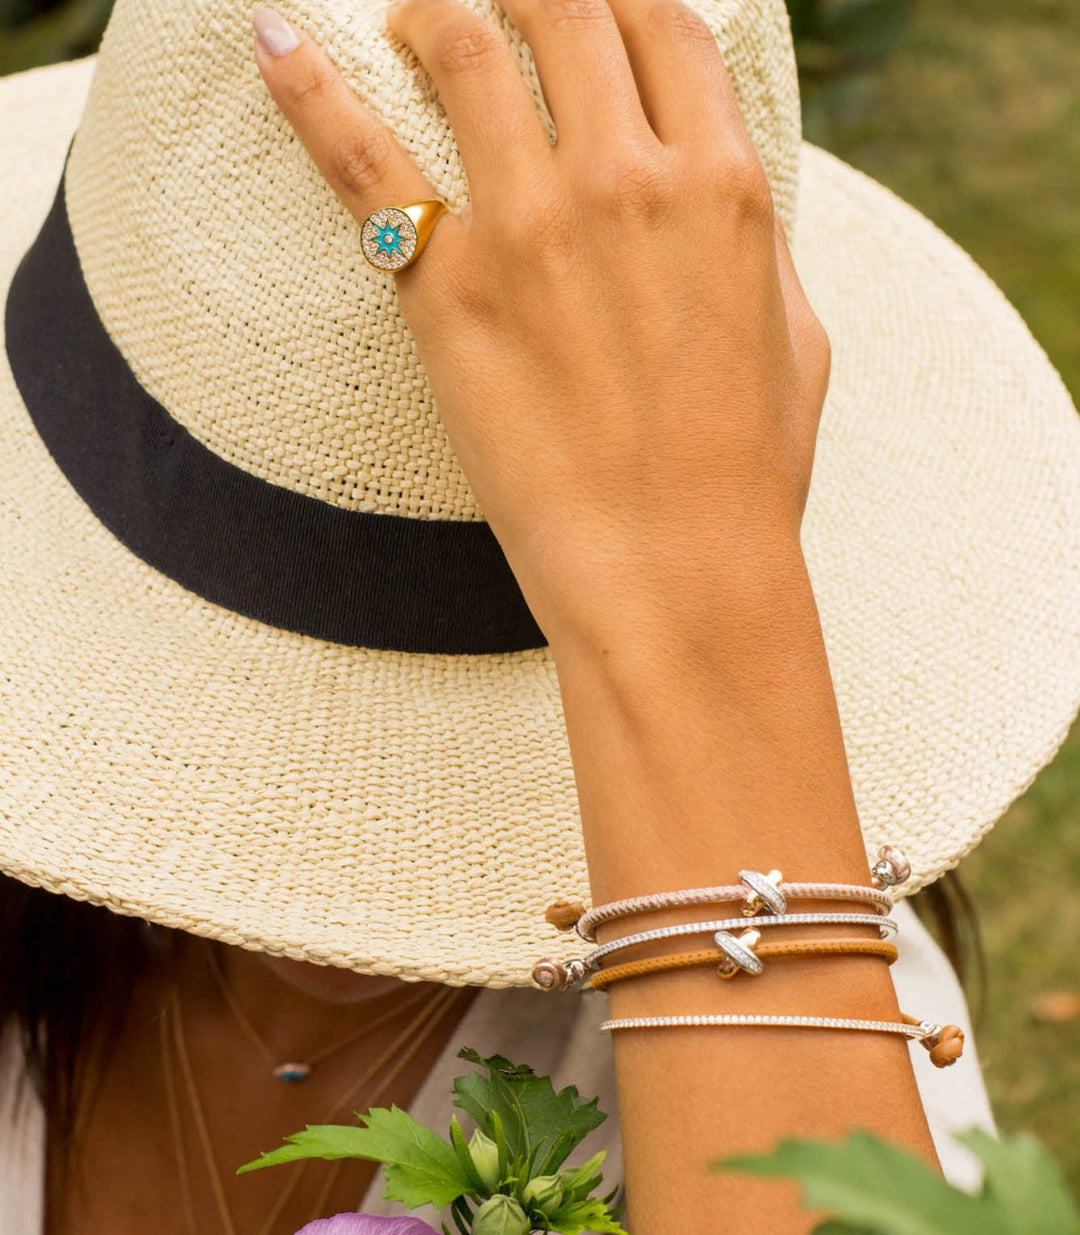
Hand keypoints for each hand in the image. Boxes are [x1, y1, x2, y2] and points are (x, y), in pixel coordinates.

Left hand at [253, 0, 830, 652]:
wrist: (675, 573)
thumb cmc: (747, 474)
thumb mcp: (799, 342)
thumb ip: (759, 244)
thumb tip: (722, 193)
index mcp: (722, 185)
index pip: (663, 24)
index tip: (588, 8)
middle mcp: (628, 179)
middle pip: (564, 7)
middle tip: (494, 7)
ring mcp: (533, 226)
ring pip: (466, 45)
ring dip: (432, 11)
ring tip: (411, 21)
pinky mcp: (450, 290)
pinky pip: (362, 159)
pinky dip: (307, 86)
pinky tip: (270, 38)